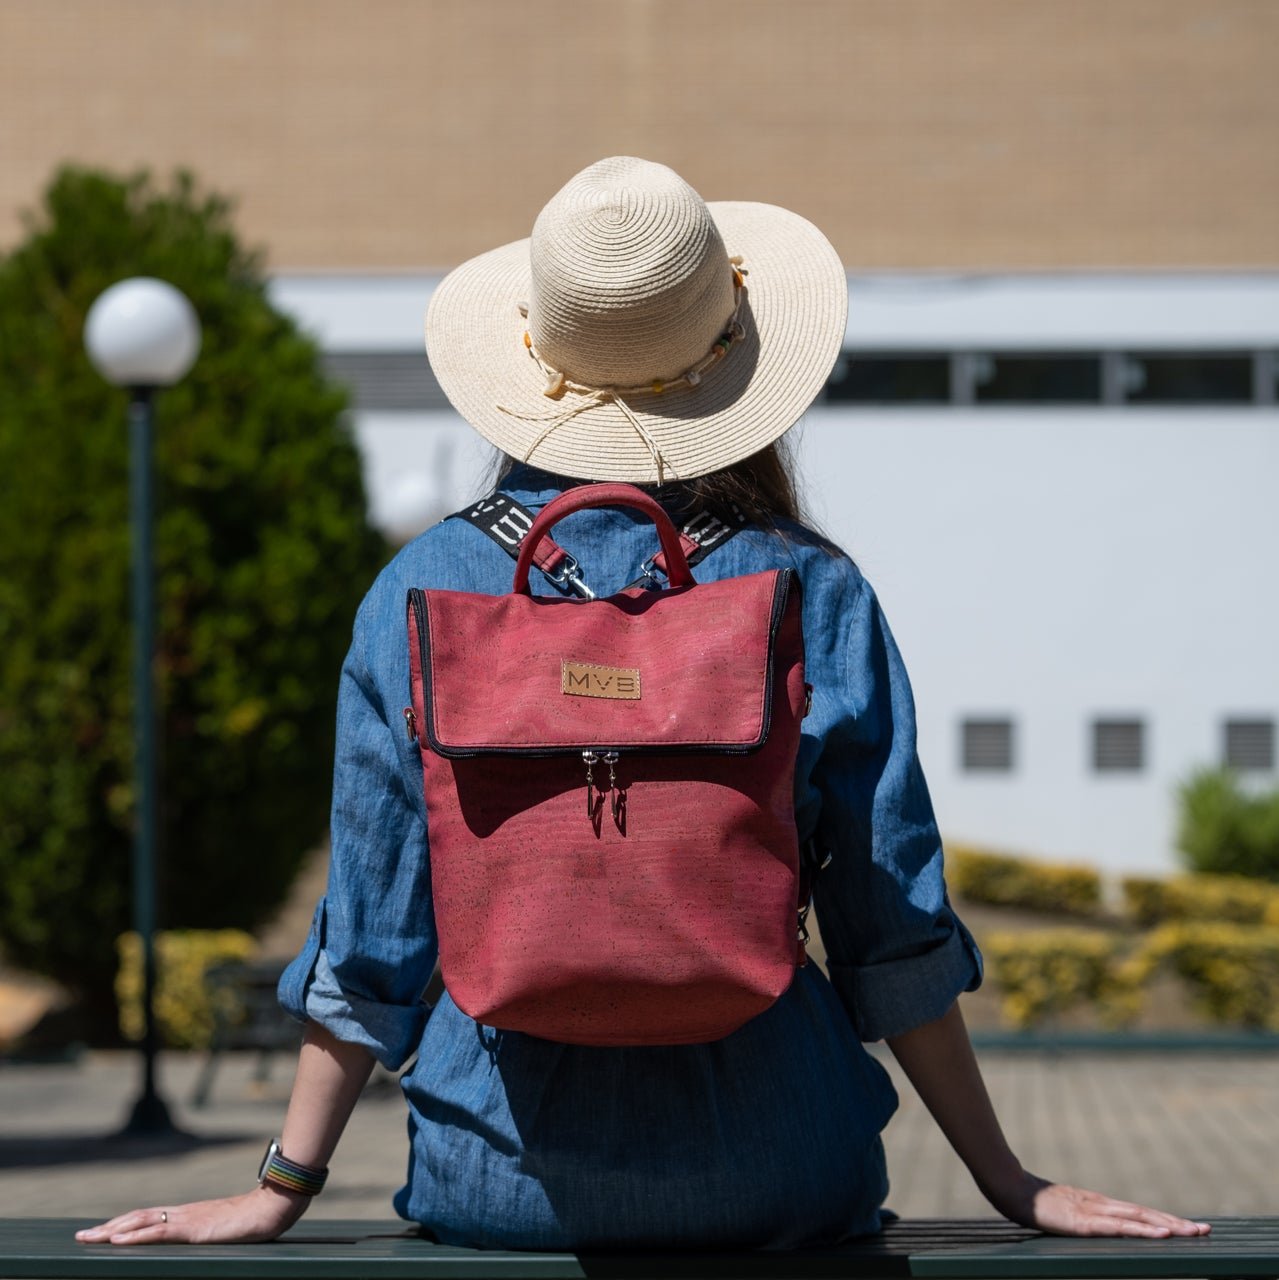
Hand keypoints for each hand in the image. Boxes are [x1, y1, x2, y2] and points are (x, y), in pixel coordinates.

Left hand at [75, 1185, 306, 1245]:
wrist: (273, 1206)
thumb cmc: (254, 1219)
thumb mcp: (223, 1230)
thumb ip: (206, 1233)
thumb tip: (198, 1240)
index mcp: (188, 1214)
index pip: (148, 1217)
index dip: (122, 1224)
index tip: (100, 1233)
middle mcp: (183, 1213)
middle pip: (137, 1218)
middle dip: (107, 1228)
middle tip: (80, 1237)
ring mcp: (188, 1219)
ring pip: (142, 1222)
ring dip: (112, 1231)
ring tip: (89, 1239)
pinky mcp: (195, 1229)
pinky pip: (160, 1232)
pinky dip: (135, 1236)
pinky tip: (118, 1241)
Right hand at [990, 1169, 1210, 1237]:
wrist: (1009, 1188)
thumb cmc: (1031, 1202)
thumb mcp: (1061, 1212)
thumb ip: (1078, 1218)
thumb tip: (1089, 1226)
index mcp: (1096, 1204)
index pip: (1137, 1213)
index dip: (1163, 1219)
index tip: (1189, 1227)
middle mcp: (1100, 1205)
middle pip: (1145, 1214)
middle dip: (1176, 1223)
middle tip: (1207, 1230)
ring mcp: (1093, 1211)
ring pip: (1139, 1218)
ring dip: (1168, 1225)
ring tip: (1193, 1232)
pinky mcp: (1084, 1221)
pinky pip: (1120, 1227)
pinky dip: (1144, 1230)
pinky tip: (1161, 1234)